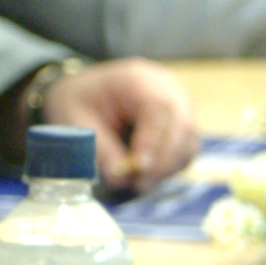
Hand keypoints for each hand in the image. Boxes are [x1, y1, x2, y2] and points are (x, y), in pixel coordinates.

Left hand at [41, 59, 198, 192]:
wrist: (85, 94)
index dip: (153, 141)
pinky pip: (184, 152)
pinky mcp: (181, 128)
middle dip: (164, 160)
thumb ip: (101, 149)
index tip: (140, 168)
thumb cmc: (80, 102)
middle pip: (183, 126)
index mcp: (138, 79)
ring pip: (188, 143)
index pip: (159, 108)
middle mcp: (168, 90)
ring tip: (138, 183)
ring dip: (167, 168)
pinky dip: (168, 168)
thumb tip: (121, 178)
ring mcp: (180, 108)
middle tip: (140, 184)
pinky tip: (145, 176)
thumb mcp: (77, 120)